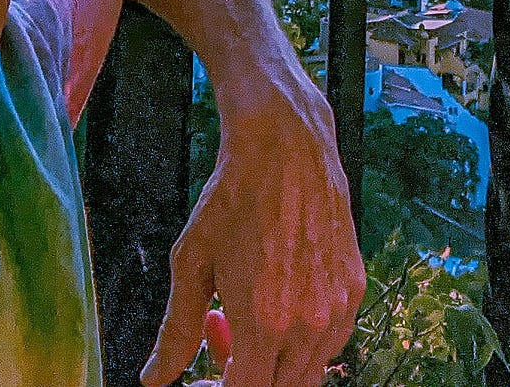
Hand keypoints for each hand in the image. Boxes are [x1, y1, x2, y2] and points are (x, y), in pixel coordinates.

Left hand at [139, 71, 364, 386]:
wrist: (286, 147)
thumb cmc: (232, 198)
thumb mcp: (191, 262)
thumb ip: (176, 330)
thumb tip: (155, 378)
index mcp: (266, 322)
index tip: (197, 381)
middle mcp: (311, 323)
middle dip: (242, 375)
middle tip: (216, 336)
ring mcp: (339, 307)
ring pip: (308, 370)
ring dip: (272, 359)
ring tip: (241, 310)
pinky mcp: (355, 288)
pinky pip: (330, 339)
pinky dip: (299, 337)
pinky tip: (275, 297)